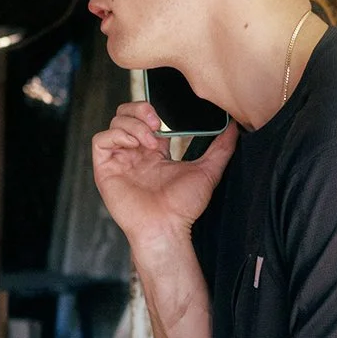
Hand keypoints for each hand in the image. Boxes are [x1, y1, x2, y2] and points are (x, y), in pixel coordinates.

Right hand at [91, 103, 237, 244]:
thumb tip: (235, 128)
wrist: (167, 227)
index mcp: (154, 152)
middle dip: (139, 109)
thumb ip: (221, 148)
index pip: (146, 118)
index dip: (154, 111)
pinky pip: (101, 140)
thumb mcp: (208, 171)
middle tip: (156, 121)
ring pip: (115, 122)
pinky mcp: (105, 169)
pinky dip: (116, 135)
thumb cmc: (183, 208)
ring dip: (133, 124)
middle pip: (126, 114)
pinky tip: (134, 145)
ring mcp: (119, 161)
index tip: (167, 119)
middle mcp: (135, 154)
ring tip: (149, 141)